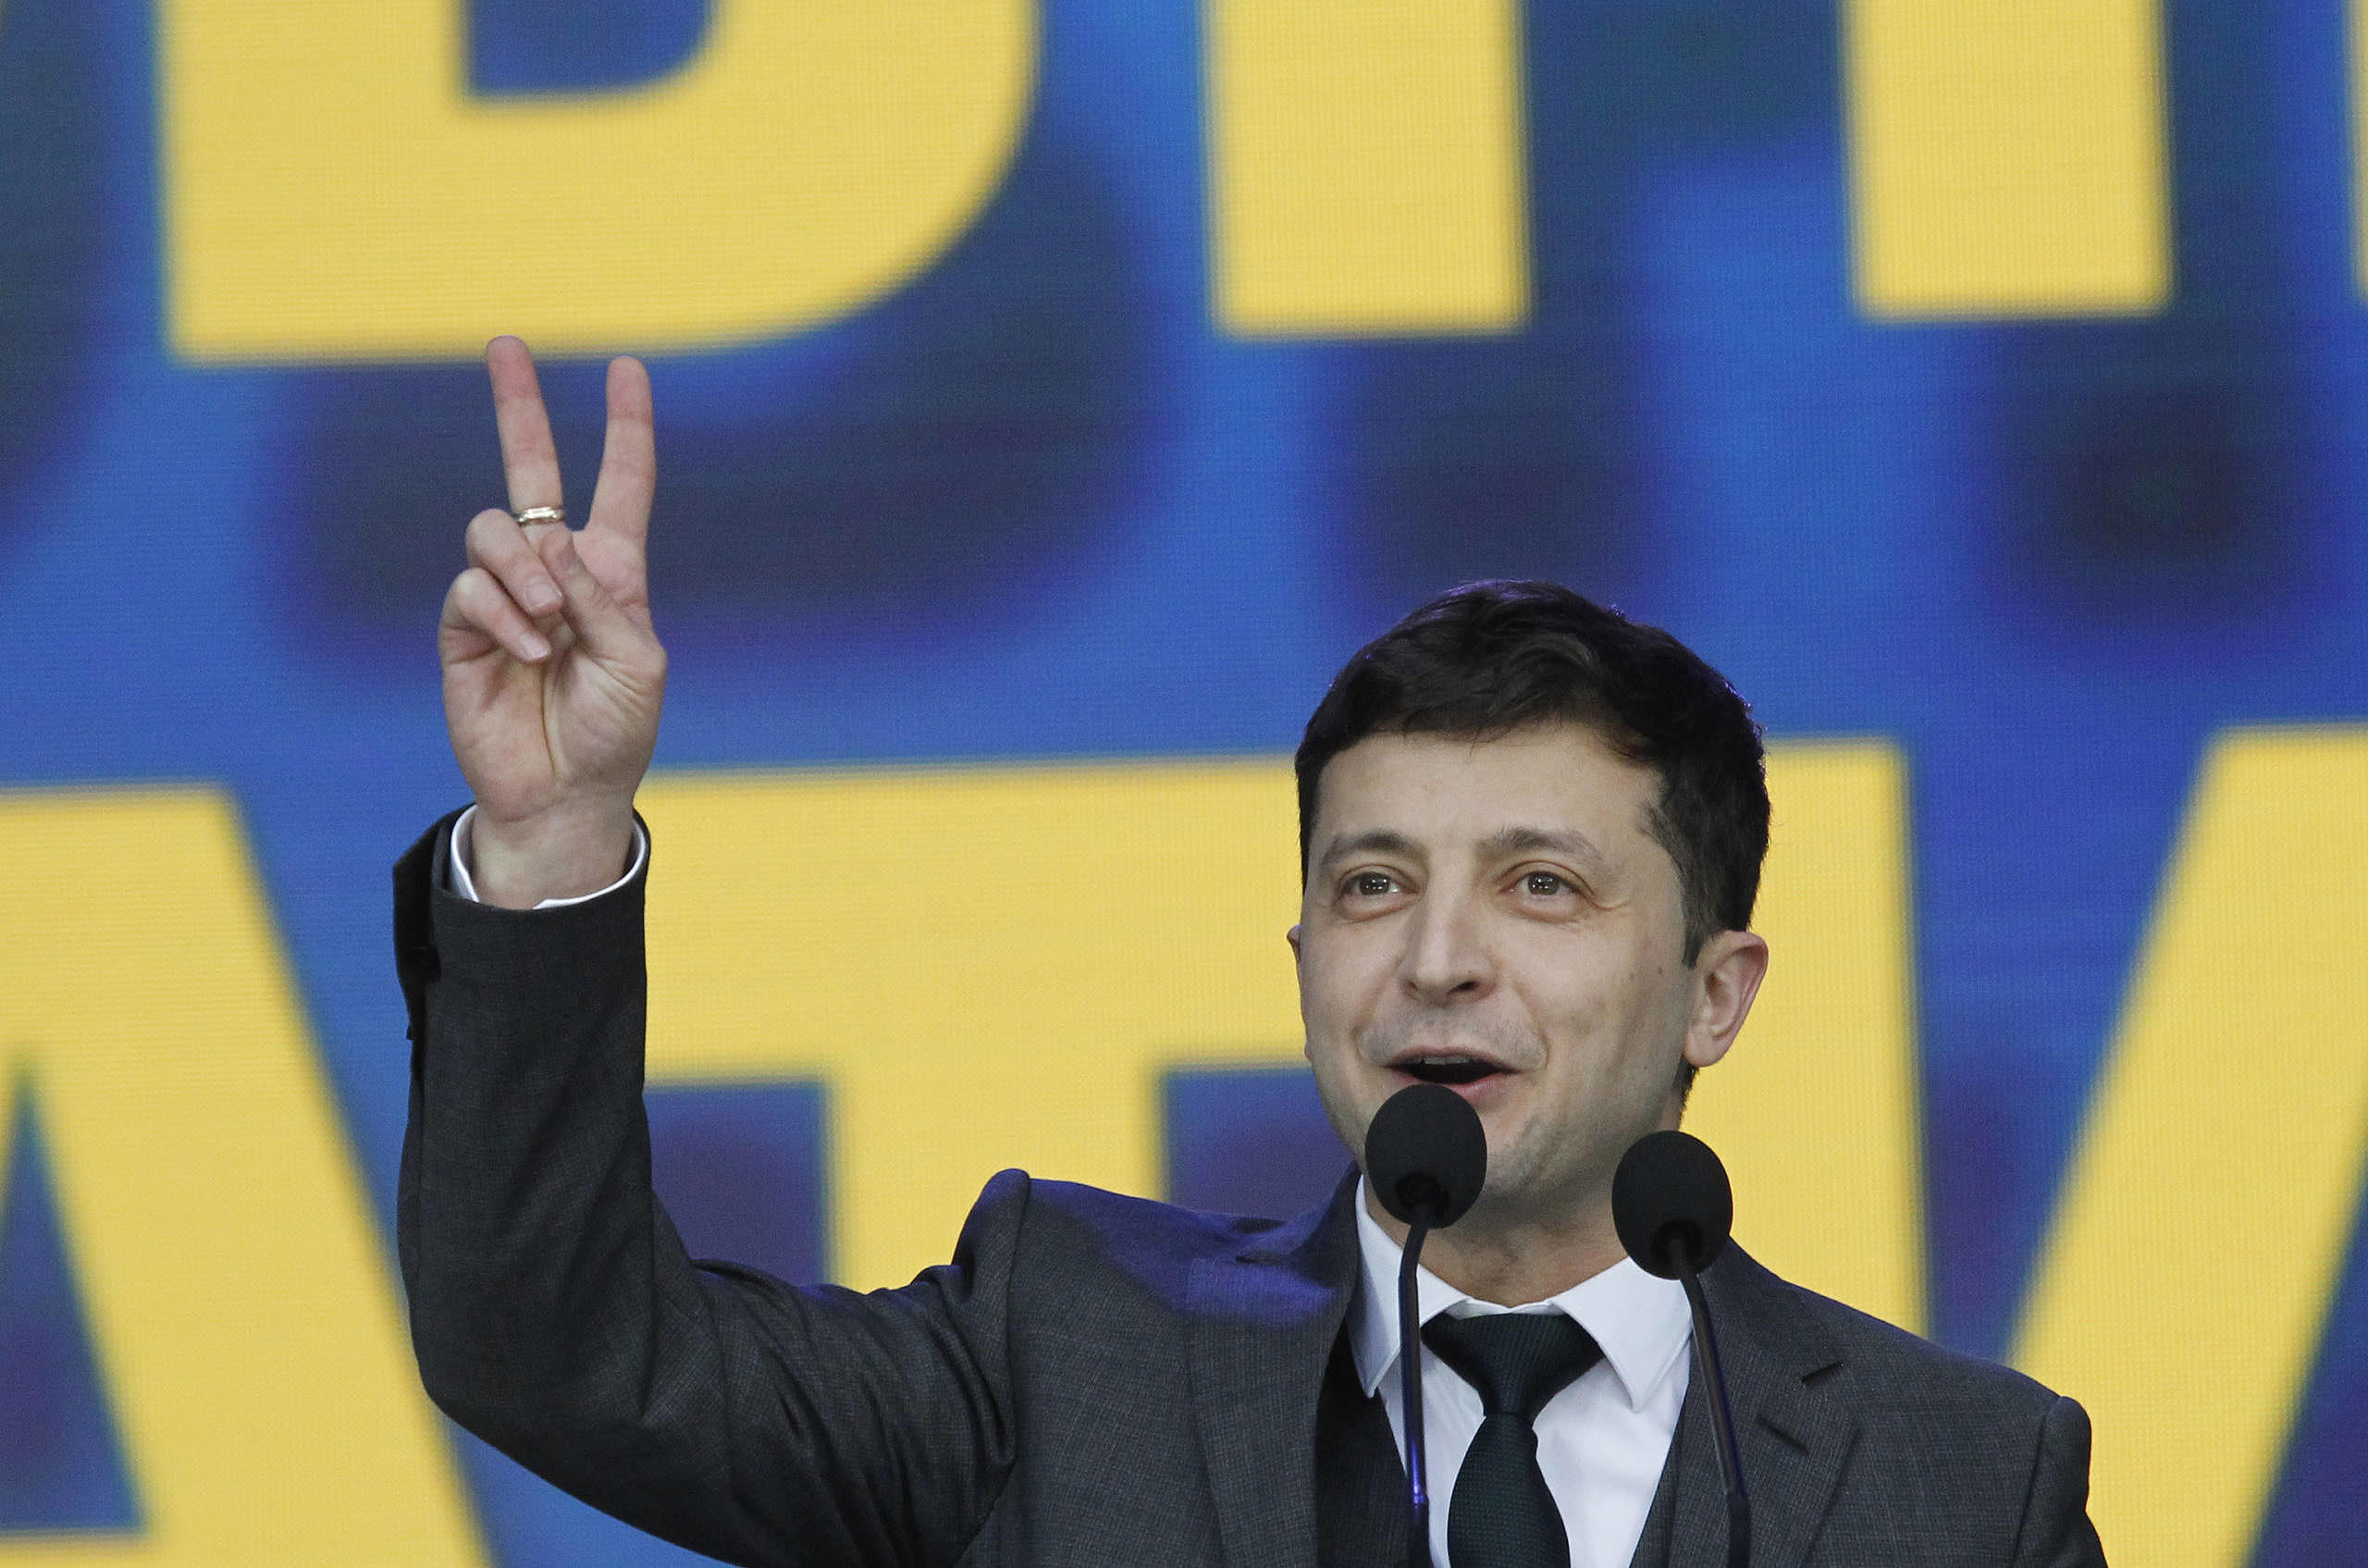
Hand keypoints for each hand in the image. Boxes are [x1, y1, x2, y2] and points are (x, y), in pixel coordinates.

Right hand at [438, 337, 666, 906]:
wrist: (566, 794)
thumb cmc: (616, 731)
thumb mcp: (638, 661)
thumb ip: (603, 598)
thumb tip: (552, 540)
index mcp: (613, 572)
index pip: (621, 484)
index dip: (627, 428)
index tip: (629, 369)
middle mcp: (557, 570)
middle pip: (531, 471)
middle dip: (519, 406)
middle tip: (507, 343)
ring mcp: (506, 595)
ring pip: (496, 531)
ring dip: (526, 570)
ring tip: (551, 624)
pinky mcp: (465, 629)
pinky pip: (471, 587)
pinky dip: (504, 613)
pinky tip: (529, 652)